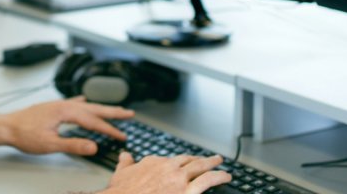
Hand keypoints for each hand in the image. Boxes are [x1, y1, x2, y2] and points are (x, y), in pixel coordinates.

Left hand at [0, 96, 133, 154]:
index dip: (109, 130)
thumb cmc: (23, 134)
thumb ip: (73, 145)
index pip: (93, 122)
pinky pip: (72, 103)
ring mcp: (58, 105)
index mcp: (65, 111)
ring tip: (114, 109)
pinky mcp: (52, 108)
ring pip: (85, 106)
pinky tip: (84, 100)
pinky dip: (82, 104)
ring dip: (100, 108)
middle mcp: (63, 105)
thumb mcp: (50, 144)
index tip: (122, 136)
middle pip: (94, 109)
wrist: (5, 127)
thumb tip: (93, 147)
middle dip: (113, 112)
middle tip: (129, 114)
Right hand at [103, 153, 230, 193]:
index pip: (172, 160)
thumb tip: (125, 155)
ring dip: (213, 165)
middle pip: (190, 161)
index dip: (181, 162)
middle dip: (201, 160)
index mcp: (154, 163)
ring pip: (201, 168)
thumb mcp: (121, 173)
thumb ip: (125, 163)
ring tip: (222, 167)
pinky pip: (207, 181)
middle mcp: (168, 167)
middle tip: (212, 159)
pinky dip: (218, 177)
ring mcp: (178, 179)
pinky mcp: (186, 191)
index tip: (185, 163)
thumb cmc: (121, 191)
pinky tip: (226, 177)